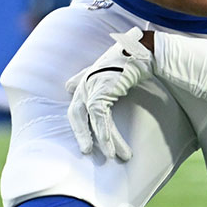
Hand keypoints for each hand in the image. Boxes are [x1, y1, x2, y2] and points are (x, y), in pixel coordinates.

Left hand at [65, 27, 152, 160]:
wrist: (140, 49)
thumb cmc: (125, 56)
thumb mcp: (102, 67)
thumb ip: (84, 76)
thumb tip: (66, 86)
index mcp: (85, 80)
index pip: (76, 107)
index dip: (79, 124)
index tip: (85, 138)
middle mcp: (85, 84)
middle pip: (77, 114)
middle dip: (82, 134)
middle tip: (87, 151)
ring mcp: (92, 87)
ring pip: (92, 120)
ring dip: (102, 141)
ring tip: (111, 156)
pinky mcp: (102, 92)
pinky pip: (101, 119)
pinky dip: (105, 134)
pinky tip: (112, 147)